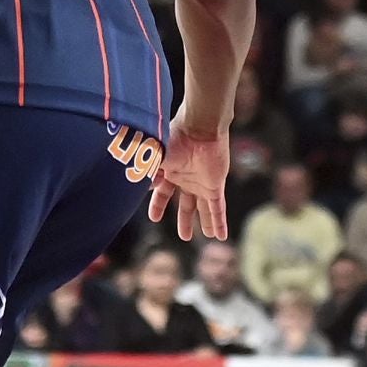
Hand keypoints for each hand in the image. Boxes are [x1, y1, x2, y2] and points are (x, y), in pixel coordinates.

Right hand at [147, 110, 229, 241]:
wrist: (199, 129)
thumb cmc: (174, 139)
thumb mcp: (155, 158)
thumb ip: (148, 172)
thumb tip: (145, 186)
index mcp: (170, 172)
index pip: (163, 194)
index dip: (158, 206)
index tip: (154, 218)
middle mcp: (186, 179)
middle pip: (186, 205)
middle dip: (185, 221)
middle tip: (185, 237)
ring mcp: (202, 183)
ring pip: (203, 208)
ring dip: (204, 223)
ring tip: (207, 237)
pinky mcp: (215, 186)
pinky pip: (217, 208)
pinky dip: (219, 222)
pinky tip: (221, 236)